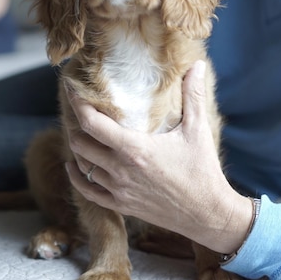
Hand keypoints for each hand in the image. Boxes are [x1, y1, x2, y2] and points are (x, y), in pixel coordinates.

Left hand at [66, 61, 253, 253]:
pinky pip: (88, 192)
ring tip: (82, 134)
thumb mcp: (197, 130)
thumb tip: (197, 65)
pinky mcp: (121, 206)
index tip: (72, 89)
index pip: (92, 123)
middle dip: (76, 125)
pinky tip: (75, 167)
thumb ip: (193, 95)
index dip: (77, 104)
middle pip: (79, 144)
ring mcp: (118, 190)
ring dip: (78, 149)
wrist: (207, 214)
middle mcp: (120, 170)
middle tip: (81, 111)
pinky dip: (78, 177)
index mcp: (134, 149)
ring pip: (82, 167)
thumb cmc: (203, 170)